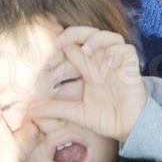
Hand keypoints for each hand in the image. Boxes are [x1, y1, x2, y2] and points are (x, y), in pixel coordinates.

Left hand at [32, 26, 147, 141]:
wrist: (131, 128)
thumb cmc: (107, 120)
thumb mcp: (76, 113)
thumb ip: (55, 108)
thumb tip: (30, 110)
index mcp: (88, 70)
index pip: (73, 47)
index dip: (61, 40)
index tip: (47, 41)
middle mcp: (102, 63)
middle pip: (88, 35)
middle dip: (74, 33)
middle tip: (60, 40)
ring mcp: (117, 64)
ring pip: (108, 37)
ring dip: (96, 38)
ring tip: (88, 50)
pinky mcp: (131, 67)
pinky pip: (125, 49)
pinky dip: (116, 52)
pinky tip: (109, 63)